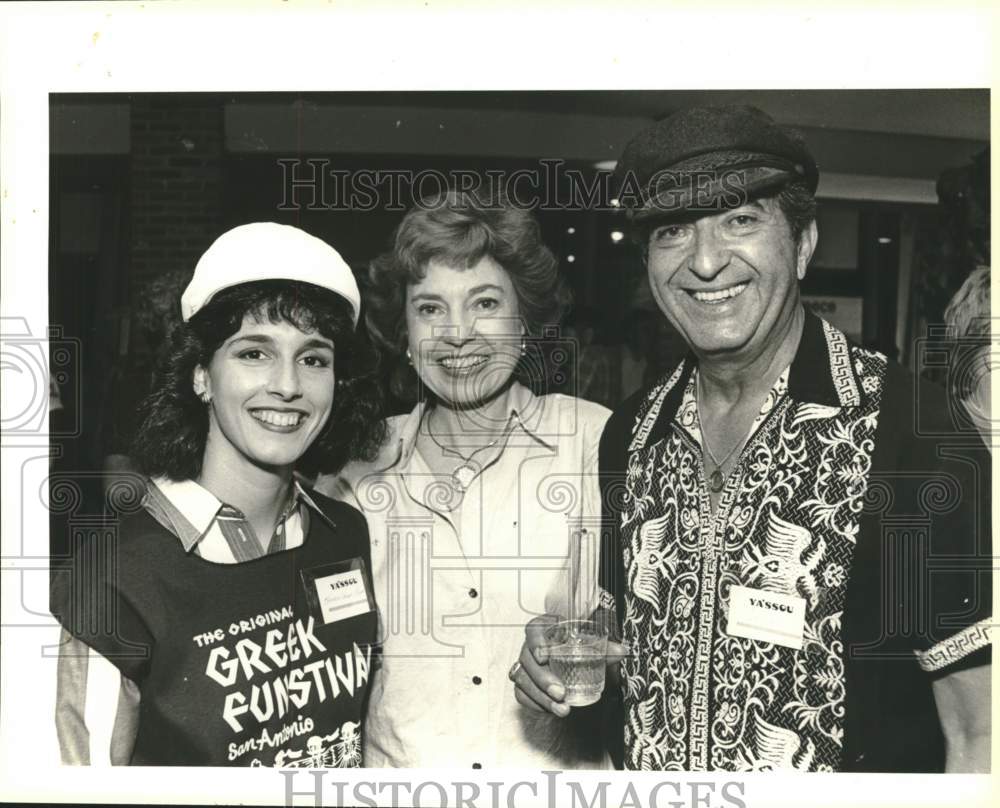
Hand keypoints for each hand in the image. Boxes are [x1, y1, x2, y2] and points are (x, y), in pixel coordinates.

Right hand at [510, 614, 626, 716]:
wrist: (570, 655)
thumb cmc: (577, 645)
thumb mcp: (591, 644)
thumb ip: (605, 648)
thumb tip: (622, 652)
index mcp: (544, 628)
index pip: (533, 630)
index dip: (536, 642)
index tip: (544, 656)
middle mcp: (530, 646)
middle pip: (527, 660)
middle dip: (542, 679)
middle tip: (560, 692)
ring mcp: (524, 665)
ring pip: (522, 680)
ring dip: (541, 697)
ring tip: (561, 709)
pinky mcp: (524, 683)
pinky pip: (521, 694)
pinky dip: (535, 704)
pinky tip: (550, 711)